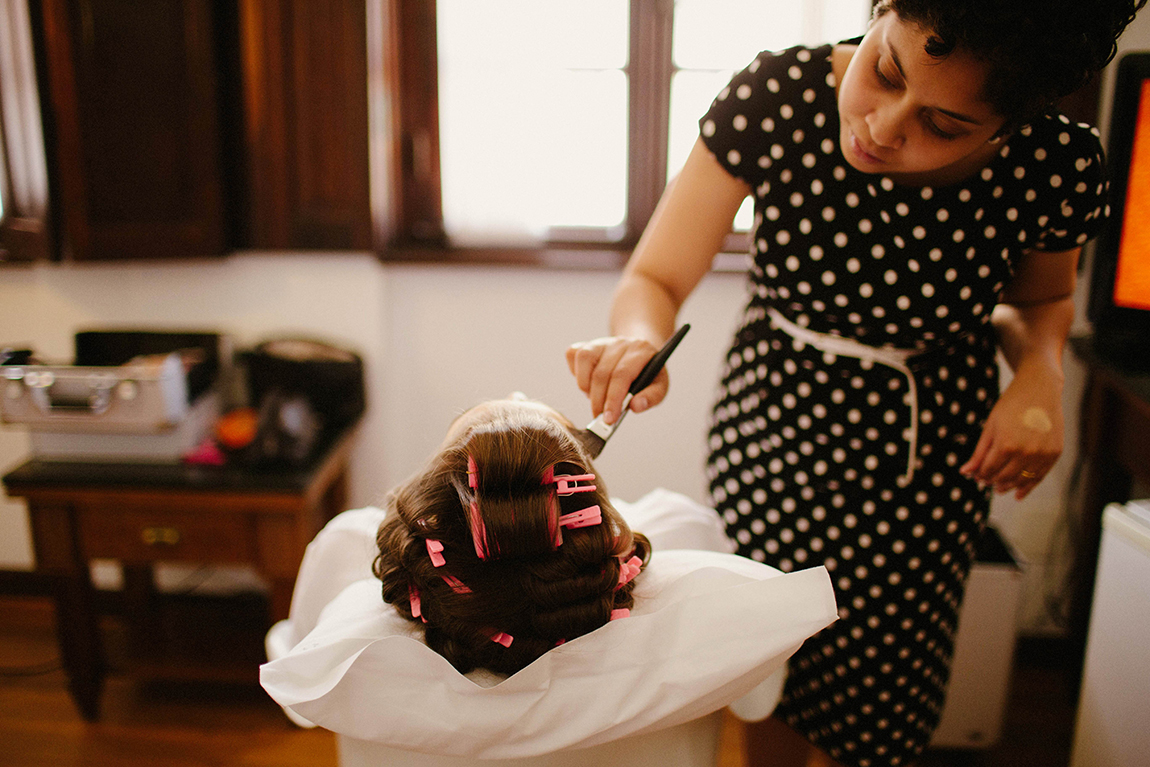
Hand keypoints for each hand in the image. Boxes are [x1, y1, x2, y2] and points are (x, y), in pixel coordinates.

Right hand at [566, 337, 669, 423]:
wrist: (638, 354)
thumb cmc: (647, 374)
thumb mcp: (659, 386)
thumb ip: (652, 397)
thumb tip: (636, 406)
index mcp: (641, 350)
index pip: (622, 375)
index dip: (613, 399)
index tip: (609, 419)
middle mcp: (620, 342)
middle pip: (602, 373)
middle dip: (598, 401)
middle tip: (600, 418)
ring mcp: (601, 341)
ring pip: (585, 361)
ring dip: (586, 387)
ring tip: (596, 399)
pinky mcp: (586, 343)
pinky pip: (573, 355)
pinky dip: (576, 374)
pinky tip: (588, 384)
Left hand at [960, 365, 1062, 499]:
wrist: (1040, 389)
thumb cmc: (1010, 405)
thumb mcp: (990, 427)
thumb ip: (979, 453)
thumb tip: (965, 472)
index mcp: (1006, 445)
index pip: (989, 470)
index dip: (980, 475)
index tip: (976, 475)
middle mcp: (1026, 453)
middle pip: (1004, 478)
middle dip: (992, 481)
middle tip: (986, 481)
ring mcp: (1043, 454)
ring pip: (1022, 480)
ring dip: (1009, 486)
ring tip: (1000, 488)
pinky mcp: (1055, 453)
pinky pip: (1040, 476)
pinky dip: (1029, 486)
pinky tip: (1018, 493)